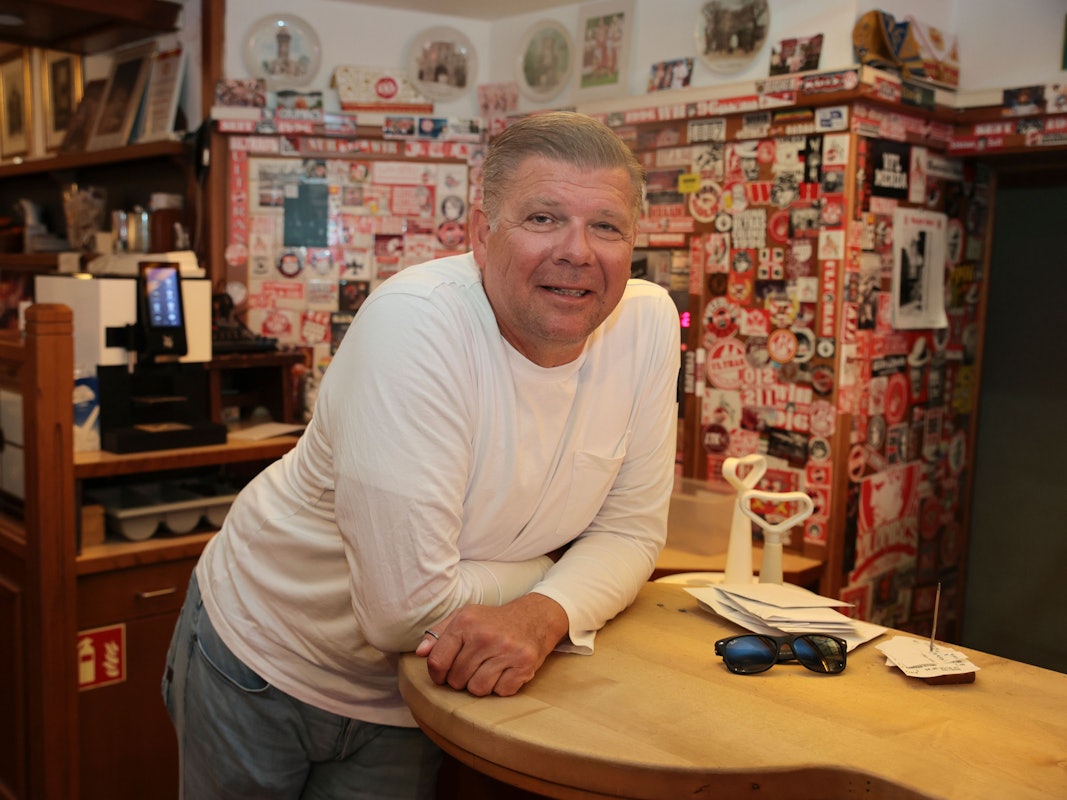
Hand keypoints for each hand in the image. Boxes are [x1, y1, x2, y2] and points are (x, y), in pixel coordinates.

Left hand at [415, 593, 567, 696]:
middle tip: (472, 667)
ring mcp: (506, 651)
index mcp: (466, 622)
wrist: (534, 617)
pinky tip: (504, 671)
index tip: (443, 674)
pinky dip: (501, 686)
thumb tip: (420, 652)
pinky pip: (501, 692)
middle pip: (457, 679)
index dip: (437, 674)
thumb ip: (439, 633)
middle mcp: (485, 636)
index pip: (438, 662)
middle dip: (460, 679)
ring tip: (487, 669)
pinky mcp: (524, 665)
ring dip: (480, 685)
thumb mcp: (464, 616)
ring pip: (477, 689)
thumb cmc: (493, 620)